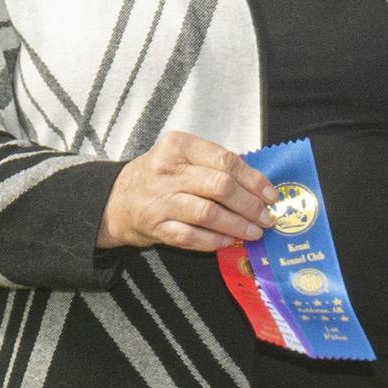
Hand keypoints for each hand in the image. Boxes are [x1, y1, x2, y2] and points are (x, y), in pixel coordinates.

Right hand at [101, 131, 276, 252]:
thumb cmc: (160, 176)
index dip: (254, 180)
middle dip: (250, 205)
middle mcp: (168, 170)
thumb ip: (215, 164)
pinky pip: (192, 237)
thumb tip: (258, 184)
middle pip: (221, 187)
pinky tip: (229, 241)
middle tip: (267, 218)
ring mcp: (160, 200)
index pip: (226, 161)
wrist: (116, 200)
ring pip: (209, 213)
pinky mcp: (155, 226)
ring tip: (255, 232)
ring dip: (238, 225)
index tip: (271, 195)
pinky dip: (215, 241)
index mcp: (179, 146)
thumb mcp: (182, 157)